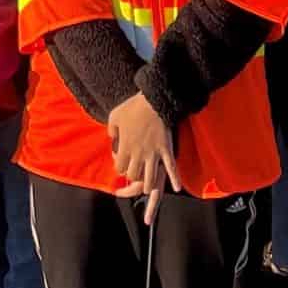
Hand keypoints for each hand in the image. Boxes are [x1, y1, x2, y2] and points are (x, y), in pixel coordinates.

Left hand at [106, 92, 177, 221]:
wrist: (154, 99)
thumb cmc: (132, 107)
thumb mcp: (114, 116)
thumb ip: (111, 130)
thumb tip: (112, 138)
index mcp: (125, 147)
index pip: (119, 168)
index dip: (119, 168)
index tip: (121, 163)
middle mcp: (138, 153)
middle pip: (133, 175)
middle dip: (132, 177)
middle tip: (134, 175)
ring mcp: (153, 153)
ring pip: (150, 178)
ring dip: (148, 185)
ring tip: (148, 188)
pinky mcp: (166, 149)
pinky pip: (171, 167)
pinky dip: (175, 179)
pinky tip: (176, 188)